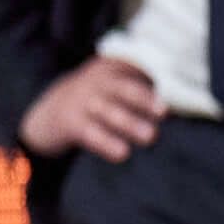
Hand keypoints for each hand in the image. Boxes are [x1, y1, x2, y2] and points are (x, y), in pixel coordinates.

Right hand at [20, 55, 162, 161]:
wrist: (47, 114)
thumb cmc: (97, 103)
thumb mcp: (115, 90)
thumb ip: (142, 96)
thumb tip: (175, 113)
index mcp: (114, 69)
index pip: (139, 71)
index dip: (157, 82)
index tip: (176, 98)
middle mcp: (98, 81)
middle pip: (124, 89)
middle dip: (144, 99)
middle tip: (164, 113)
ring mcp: (82, 101)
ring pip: (110, 112)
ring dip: (130, 124)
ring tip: (151, 137)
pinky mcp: (69, 123)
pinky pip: (90, 133)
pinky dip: (107, 143)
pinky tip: (122, 154)